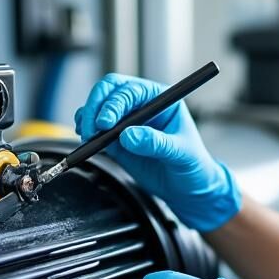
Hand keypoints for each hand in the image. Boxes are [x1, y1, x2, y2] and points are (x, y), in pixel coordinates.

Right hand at [75, 74, 240, 231]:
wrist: (187, 188)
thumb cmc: (193, 165)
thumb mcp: (181, 154)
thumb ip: (157, 144)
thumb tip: (128, 136)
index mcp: (162, 99)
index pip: (133, 90)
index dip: (115, 102)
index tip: (107, 122)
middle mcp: (142, 104)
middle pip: (110, 91)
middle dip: (96, 106)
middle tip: (91, 128)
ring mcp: (127, 120)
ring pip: (98, 106)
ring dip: (87, 117)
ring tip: (88, 136)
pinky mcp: (116, 138)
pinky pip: (94, 126)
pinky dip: (85, 129)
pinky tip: (85, 138)